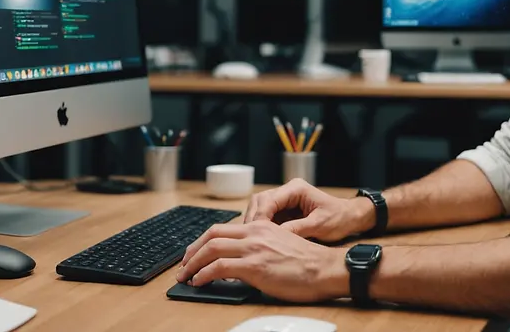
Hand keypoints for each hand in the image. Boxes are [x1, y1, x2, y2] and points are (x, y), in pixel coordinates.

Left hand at [177, 220, 347, 302]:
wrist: (325, 269)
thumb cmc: (308, 263)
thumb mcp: (281, 245)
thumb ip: (260, 247)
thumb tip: (240, 262)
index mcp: (261, 227)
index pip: (223, 228)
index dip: (203, 241)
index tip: (195, 252)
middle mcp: (255, 233)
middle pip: (212, 235)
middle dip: (192, 251)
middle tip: (183, 264)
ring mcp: (253, 249)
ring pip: (211, 249)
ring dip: (193, 263)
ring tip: (186, 276)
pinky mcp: (254, 266)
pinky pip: (219, 267)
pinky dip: (204, 274)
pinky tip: (200, 282)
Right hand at [244, 178, 374, 242]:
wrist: (351, 218)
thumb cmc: (339, 219)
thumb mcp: (319, 225)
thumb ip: (297, 229)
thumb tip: (276, 237)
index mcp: (296, 189)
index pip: (269, 200)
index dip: (259, 217)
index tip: (256, 233)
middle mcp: (288, 190)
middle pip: (260, 201)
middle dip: (253, 219)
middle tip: (250, 238)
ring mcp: (285, 199)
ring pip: (260, 208)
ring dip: (256, 223)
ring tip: (254, 240)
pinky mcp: (285, 210)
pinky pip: (268, 216)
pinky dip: (263, 227)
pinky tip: (261, 240)